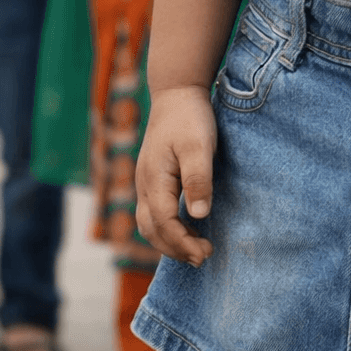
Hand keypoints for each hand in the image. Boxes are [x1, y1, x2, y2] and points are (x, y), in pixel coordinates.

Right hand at [135, 86, 216, 266]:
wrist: (177, 92)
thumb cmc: (190, 118)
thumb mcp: (199, 145)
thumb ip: (198, 179)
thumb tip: (199, 215)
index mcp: (153, 180)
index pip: (164, 224)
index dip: (183, 243)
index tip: (206, 253)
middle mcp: (144, 184)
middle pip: (152, 230)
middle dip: (176, 249)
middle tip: (204, 257)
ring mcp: (145, 181)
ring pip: (148, 224)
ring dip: (169, 242)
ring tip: (195, 250)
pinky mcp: (152, 178)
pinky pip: (152, 212)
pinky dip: (166, 228)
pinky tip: (185, 229)